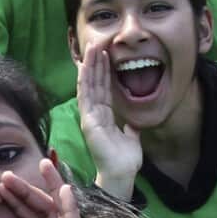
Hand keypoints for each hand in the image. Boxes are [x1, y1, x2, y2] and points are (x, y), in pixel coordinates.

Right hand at [76, 44, 140, 199]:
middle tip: (96, 44)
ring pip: (88, 86)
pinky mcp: (88, 121)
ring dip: (89, 66)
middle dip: (95, 63)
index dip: (103, 72)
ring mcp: (89, 117)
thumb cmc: (125, 160)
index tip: (105, 55)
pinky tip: (85, 67)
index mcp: (104, 117)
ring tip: (91, 48)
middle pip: (94, 83)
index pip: (103, 89)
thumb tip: (132, 125)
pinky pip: (85, 96)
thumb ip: (129, 129)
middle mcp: (94, 114)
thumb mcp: (131, 139)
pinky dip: (85, 80)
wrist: (122, 173)